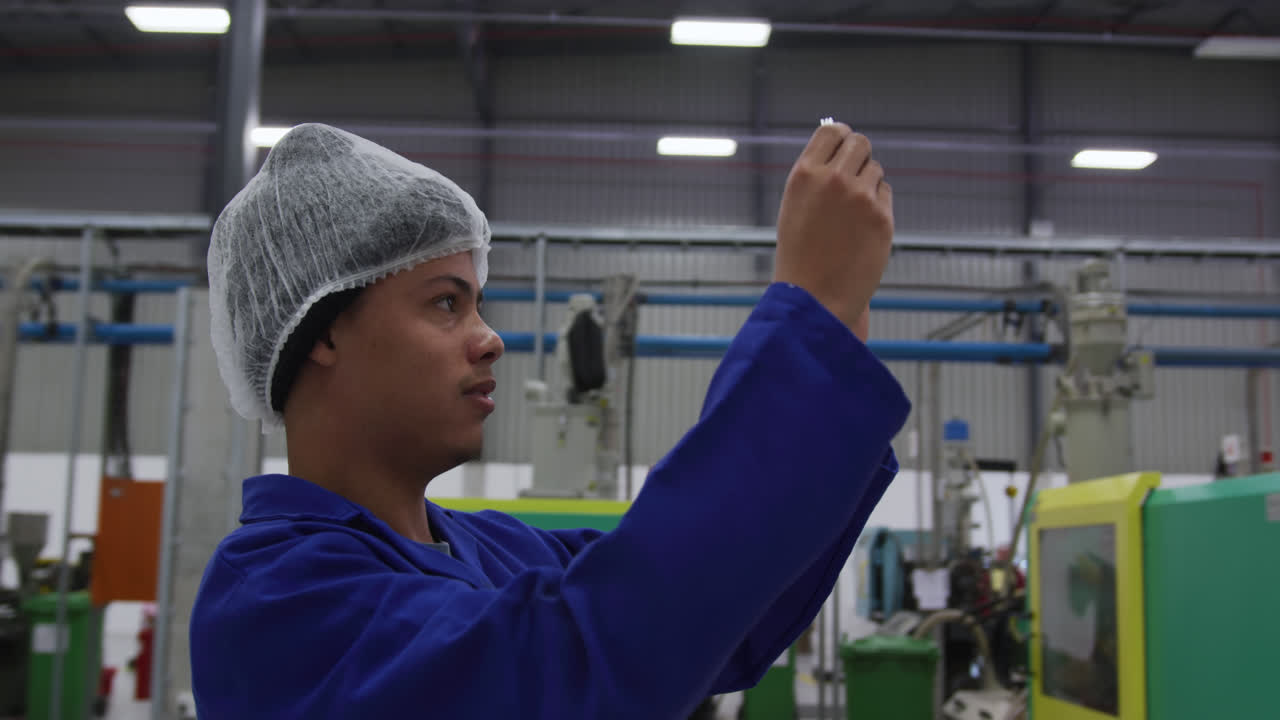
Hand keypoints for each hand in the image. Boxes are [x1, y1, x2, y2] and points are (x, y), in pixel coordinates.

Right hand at [773, 122, 892, 338]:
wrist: (814, 298)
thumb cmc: (800, 255)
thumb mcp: (796, 206)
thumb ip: (817, 174)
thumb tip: (843, 141)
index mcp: (804, 175)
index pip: (832, 131)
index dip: (841, 137)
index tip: (843, 147)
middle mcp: (833, 180)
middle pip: (860, 143)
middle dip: (859, 156)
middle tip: (852, 177)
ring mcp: (860, 198)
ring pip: (875, 170)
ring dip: (867, 184)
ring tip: (850, 215)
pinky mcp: (882, 217)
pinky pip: (885, 194)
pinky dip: (877, 206)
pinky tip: (861, 229)